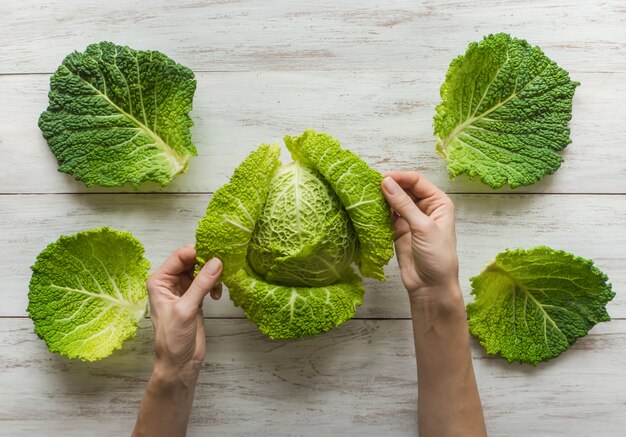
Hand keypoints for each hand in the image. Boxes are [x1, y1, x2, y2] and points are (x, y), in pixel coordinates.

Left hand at [146, 244, 222, 377]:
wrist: (178, 363)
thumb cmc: (172, 339)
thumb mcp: (186, 309)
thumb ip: (201, 284)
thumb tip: (216, 262)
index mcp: (159, 281)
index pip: (180, 256)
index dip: (197, 253)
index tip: (215, 254)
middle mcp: (170, 282)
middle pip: (192, 260)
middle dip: (208, 262)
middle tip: (222, 268)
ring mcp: (184, 289)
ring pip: (202, 269)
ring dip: (213, 274)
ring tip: (218, 287)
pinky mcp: (195, 297)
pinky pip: (208, 281)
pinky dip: (215, 284)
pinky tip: (217, 295)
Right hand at [381, 171, 458, 300]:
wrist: (431, 287)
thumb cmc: (437, 257)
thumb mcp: (423, 227)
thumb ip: (404, 205)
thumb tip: (386, 183)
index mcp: (438, 203)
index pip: (416, 182)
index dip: (400, 177)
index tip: (381, 178)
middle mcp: (425, 208)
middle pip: (404, 189)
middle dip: (389, 186)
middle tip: (369, 185)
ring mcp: (410, 220)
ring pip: (393, 202)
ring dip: (382, 199)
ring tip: (366, 196)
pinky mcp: (398, 231)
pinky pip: (386, 216)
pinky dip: (378, 213)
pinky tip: (368, 210)